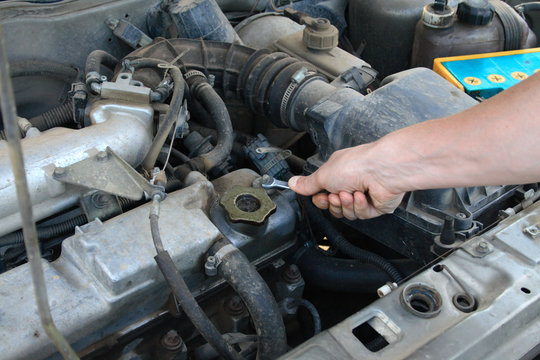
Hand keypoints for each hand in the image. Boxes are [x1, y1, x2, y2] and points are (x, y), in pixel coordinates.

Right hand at [288, 143, 404, 219]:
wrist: (381, 170)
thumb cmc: (356, 165)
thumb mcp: (323, 175)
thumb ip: (308, 184)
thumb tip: (292, 183)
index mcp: (338, 174)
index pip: (324, 195)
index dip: (320, 200)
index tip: (320, 196)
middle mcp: (351, 183)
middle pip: (334, 207)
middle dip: (334, 204)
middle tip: (335, 195)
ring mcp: (364, 195)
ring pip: (347, 213)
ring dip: (346, 204)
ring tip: (350, 193)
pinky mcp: (375, 206)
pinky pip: (361, 215)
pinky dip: (360, 206)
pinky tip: (362, 196)